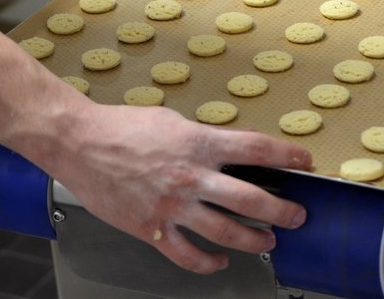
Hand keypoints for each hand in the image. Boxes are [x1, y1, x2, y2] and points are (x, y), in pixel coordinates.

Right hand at [54, 104, 311, 273]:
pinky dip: (208, 263)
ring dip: (253, 239)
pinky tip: (219, 262)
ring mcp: (173, 206)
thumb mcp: (172, 121)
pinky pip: (188, 255)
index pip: (256, 150)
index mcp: (199, 143)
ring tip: (267, 240)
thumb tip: (225, 149)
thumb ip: (202, 138)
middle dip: (282, 210)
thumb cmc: (121, 127)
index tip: (304, 162)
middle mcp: (191, 176)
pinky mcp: (153, 228)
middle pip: (251, 199)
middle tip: (296, 216)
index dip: (287, 156)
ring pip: (226, 232)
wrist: (79, 143)